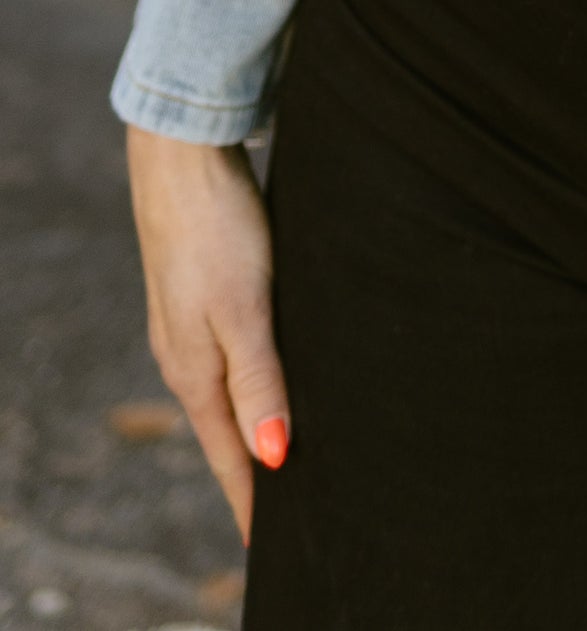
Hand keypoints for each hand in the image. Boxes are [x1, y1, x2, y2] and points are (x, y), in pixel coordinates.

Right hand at [126, 128, 288, 541]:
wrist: (184, 156)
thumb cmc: (218, 229)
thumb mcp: (246, 309)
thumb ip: (260, 382)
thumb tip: (273, 457)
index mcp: (195, 371)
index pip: (228, 456)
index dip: (251, 500)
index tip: (270, 544)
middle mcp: (187, 357)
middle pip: (225, 433)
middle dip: (254, 473)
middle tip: (287, 513)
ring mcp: (189, 326)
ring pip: (227, 394)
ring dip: (252, 428)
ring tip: (282, 458)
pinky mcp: (201, 295)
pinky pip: (229, 359)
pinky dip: (250, 385)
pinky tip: (268, 381)